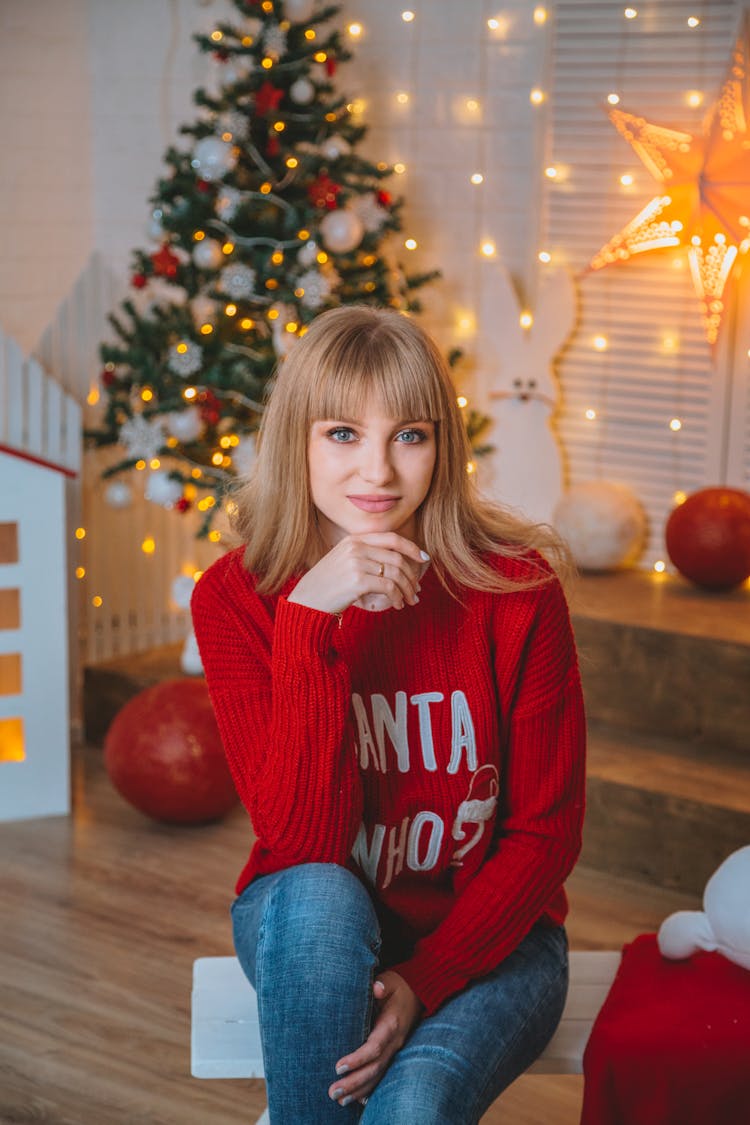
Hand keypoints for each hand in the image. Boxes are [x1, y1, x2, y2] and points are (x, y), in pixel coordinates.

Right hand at [287, 533, 426, 616]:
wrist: (307, 601)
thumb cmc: (328, 585)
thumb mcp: (344, 561)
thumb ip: (366, 556)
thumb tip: (398, 564)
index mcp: (354, 539)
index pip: (391, 538)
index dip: (411, 547)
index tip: (423, 558)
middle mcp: (355, 547)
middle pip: (397, 558)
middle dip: (411, 575)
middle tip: (417, 590)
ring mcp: (356, 563)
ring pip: (395, 573)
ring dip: (407, 589)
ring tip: (409, 601)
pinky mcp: (357, 580)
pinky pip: (388, 587)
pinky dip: (397, 597)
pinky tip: (397, 605)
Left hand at [327, 971, 423, 1106]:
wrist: (418, 993)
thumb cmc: (399, 987)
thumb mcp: (390, 981)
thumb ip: (382, 985)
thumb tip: (376, 988)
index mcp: (391, 1025)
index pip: (374, 1047)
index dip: (357, 1059)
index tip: (338, 1067)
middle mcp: (394, 1042)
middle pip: (374, 1068)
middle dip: (354, 1083)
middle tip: (333, 1092)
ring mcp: (395, 1050)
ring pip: (378, 1076)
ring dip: (359, 1090)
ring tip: (339, 1101)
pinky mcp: (393, 1054)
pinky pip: (382, 1075)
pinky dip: (370, 1089)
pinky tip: (358, 1101)